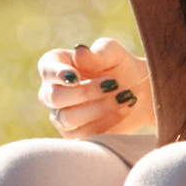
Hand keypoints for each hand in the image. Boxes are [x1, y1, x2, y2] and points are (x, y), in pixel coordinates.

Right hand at [36, 36, 154, 139]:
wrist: (138, 92)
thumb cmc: (120, 66)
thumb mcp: (114, 53)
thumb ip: (99, 51)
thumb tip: (80, 52)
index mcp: (55, 66)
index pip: (46, 69)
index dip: (57, 74)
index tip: (75, 77)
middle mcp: (52, 92)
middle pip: (54, 97)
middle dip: (84, 92)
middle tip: (113, 84)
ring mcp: (61, 116)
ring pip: (67, 118)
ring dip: (98, 108)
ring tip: (124, 97)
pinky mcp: (75, 135)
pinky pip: (84, 134)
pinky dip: (107, 123)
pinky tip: (124, 109)